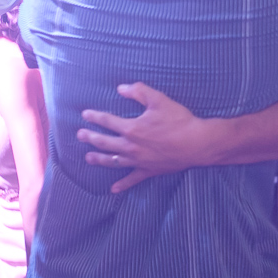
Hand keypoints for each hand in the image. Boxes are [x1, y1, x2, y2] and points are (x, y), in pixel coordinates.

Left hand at [79, 83, 217, 193]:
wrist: (197, 143)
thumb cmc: (179, 120)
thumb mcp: (159, 99)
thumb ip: (138, 91)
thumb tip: (121, 88)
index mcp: (132, 128)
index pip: (108, 121)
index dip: (95, 117)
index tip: (85, 114)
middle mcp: (131, 146)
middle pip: (105, 142)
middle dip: (90, 138)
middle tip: (80, 135)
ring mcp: (139, 161)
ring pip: (113, 161)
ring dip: (99, 159)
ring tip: (88, 158)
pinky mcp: (149, 171)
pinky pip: (132, 179)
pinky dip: (122, 185)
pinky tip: (113, 189)